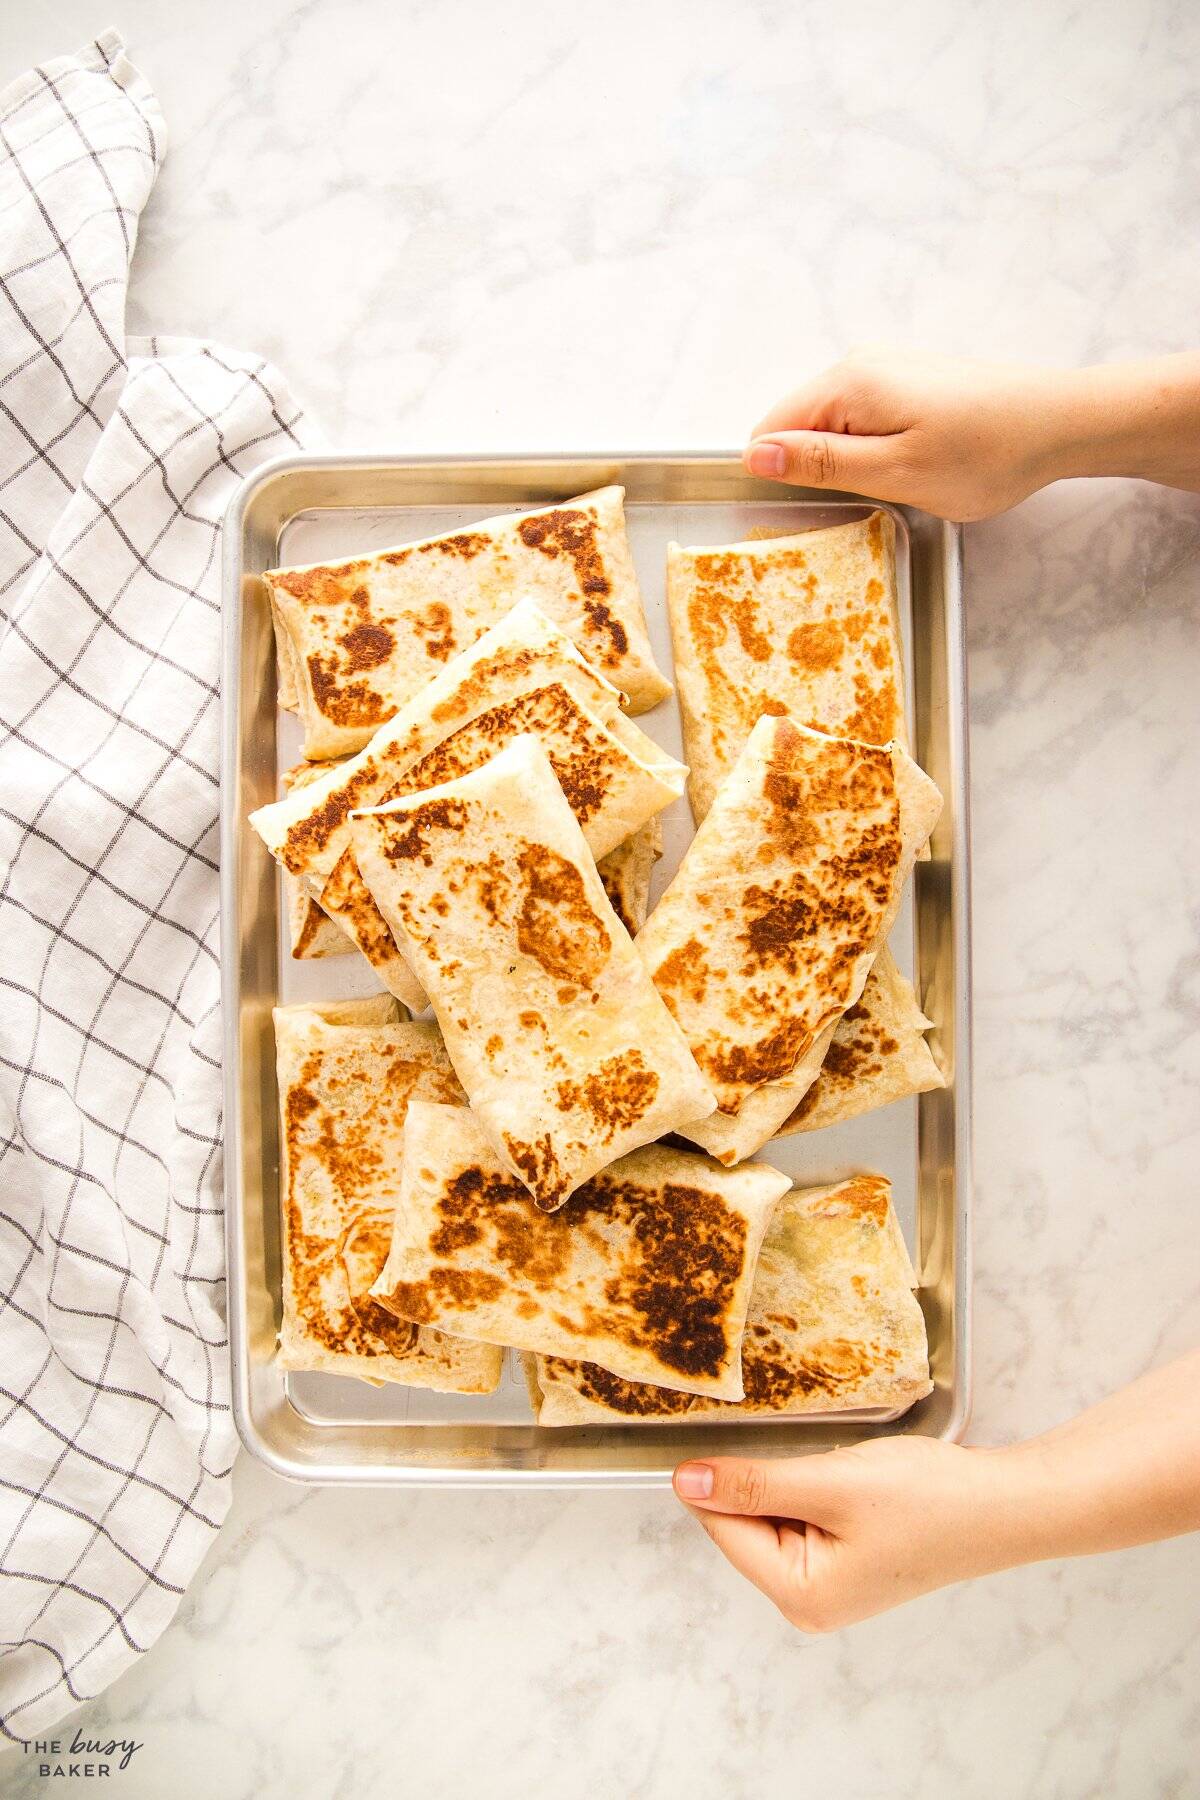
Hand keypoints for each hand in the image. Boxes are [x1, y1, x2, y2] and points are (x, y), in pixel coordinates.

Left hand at [673, 1437, 1029, 1630]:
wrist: (1006, 1503)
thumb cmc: (930, 1500)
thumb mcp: (831, 1483)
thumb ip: (754, 1484)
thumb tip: (684, 1482)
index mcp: (800, 1596)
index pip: (723, 1527)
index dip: (726, 1476)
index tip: (746, 1437)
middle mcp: (810, 1603)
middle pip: (747, 1523)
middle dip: (771, 1480)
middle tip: (820, 1458)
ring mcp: (832, 1586)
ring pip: (777, 1514)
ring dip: (798, 1481)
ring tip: (844, 1469)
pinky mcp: (851, 1562)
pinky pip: (807, 1515)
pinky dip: (818, 1488)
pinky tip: (853, 1478)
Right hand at [743, 346, 1066, 520]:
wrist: (1059, 423)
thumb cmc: (985, 453)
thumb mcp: (894, 472)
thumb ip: (820, 463)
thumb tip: (756, 455)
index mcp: (846, 384)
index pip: (769, 431)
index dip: (783, 474)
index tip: (823, 502)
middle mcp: (858, 366)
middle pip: (799, 427)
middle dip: (819, 470)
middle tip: (873, 496)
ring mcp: (884, 371)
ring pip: (832, 428)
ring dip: (851, 463)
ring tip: (901, 481)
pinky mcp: (908, 382)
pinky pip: (862, 421)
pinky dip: (875, 450)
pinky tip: (916, 465)